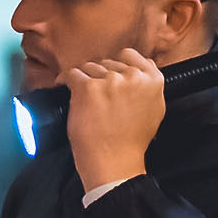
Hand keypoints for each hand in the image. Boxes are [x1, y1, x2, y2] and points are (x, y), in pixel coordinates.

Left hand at [62, 47, 162, 192]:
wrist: (115, 161)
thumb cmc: (132, 141)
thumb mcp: (155, 109)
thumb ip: (150, 85)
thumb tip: (145, 66)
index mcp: (153, 80)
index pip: (131, 56)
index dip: (117, 64)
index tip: (109, 74)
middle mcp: (133, 76)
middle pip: (108, 63)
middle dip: (100, 76)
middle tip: (96, 94)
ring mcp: (110, 81)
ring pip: (90, 67)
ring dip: (84, 79)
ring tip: (82, 95)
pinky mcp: (88, 88)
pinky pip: (72, 74)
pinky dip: (64, 79)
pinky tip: (62, 84)